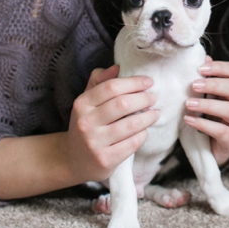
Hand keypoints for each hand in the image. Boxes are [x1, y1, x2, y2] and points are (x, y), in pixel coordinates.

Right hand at [63, 65, 159, 182]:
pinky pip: (132, 143)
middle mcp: (86, 123)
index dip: (133, 82)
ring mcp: (95, 143)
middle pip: (123, 104)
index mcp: (81, 105)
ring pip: (131, 125)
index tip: (149, 82)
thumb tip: (117, 67)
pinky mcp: (105, 160)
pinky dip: (143, 134)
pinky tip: (144, 131)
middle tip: (154, 97)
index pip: (111, 87)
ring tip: (155, 113)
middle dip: (144, 98)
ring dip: (148, 117)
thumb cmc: (86, 124)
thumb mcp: (86, 102)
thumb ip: (99, 82)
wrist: (73, 160)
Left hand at [184, 57, 228, 165]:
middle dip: (214, 85)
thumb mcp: (206, 96)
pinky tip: (190, 120)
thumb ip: (206, 79)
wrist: (210, 149)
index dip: (220, 68)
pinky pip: (222, 131)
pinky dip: (204, 125)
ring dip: (208, 105)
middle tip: (194, 85)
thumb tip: (204, 58)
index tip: (200, 69)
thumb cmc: (209, 117)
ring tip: (189, 105)